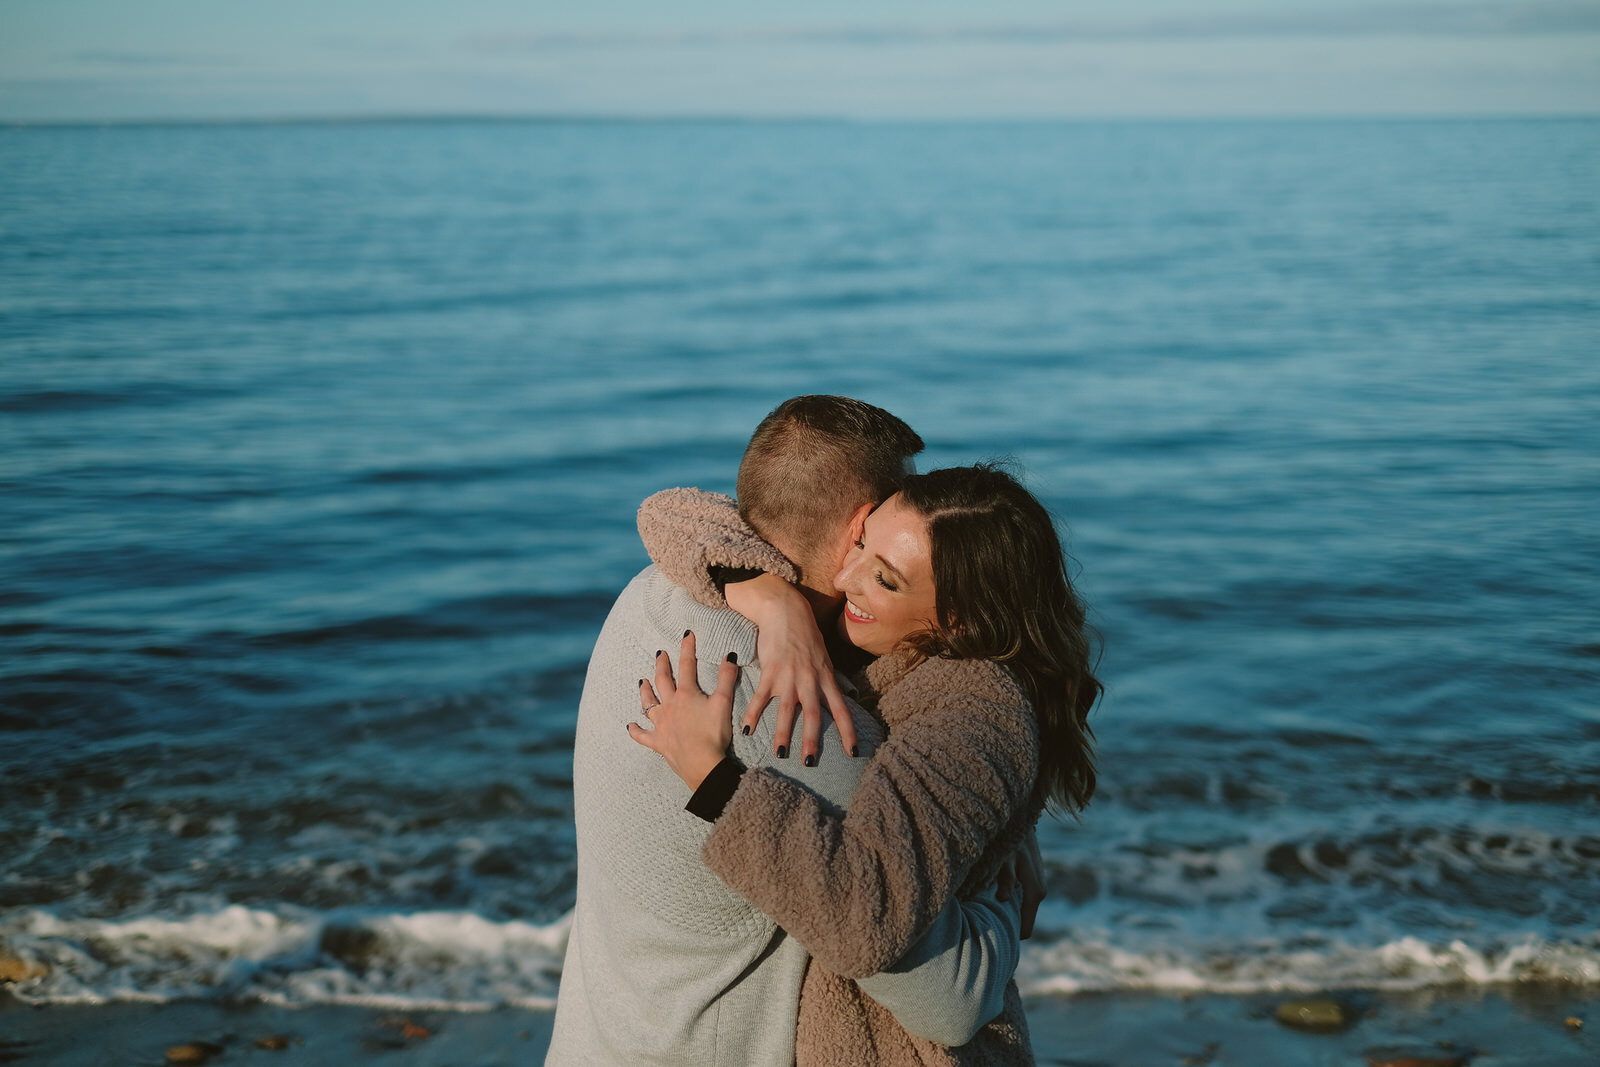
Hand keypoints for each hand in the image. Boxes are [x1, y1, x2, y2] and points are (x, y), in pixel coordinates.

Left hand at [628, 630, 738, 789]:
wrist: (703, 765)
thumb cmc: (714, 734)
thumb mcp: (724, 703)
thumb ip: (727, 678)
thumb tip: (729, 656)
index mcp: (686, 694)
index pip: (687, 665)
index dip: (687, 648)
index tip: (686, 634)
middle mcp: (670, 706)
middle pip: (662, 680)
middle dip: (661, 665)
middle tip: (660, 654)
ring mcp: (661, 724)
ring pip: (648, 704)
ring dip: (645, 692)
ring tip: (641, 681)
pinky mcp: (658, 742)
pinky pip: (642, 735)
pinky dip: (635, 730)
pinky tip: (630, 725)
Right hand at [724, 572, 857, 763]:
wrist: (786, 611)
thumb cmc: (806, 635)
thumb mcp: (823, 659)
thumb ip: (827, 681)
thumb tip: (837, 701)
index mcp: (825, 678)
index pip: (841, 709)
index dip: (847, 732)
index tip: (853, 752)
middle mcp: (810, 679)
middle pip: (813, 715)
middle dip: (811, 740)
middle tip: (809, 763)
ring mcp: (789, 676)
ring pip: (786, 710)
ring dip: (782, 733)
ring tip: (780, 754)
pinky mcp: (770, 670)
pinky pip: (760, 696)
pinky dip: (753, 714)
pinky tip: (746, 729)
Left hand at [994, 828, 1045, 939]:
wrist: (1021, 819)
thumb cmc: (1011, 838)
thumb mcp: (1005, 856)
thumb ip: (1006, 877)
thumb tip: (1004, 898)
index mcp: (1035, 892)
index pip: (1026, 929)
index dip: (1009, 937)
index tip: (990, 938)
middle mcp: (1039, 892)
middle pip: (1022, 921)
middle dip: (1006, 925)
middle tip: (982, 924)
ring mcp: (1037, 886)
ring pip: (1021, 911)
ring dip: (1006, 911)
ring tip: (984, 910)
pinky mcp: (1032, 880)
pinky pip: (1021, 900)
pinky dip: (1008, 901)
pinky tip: (992, 894)